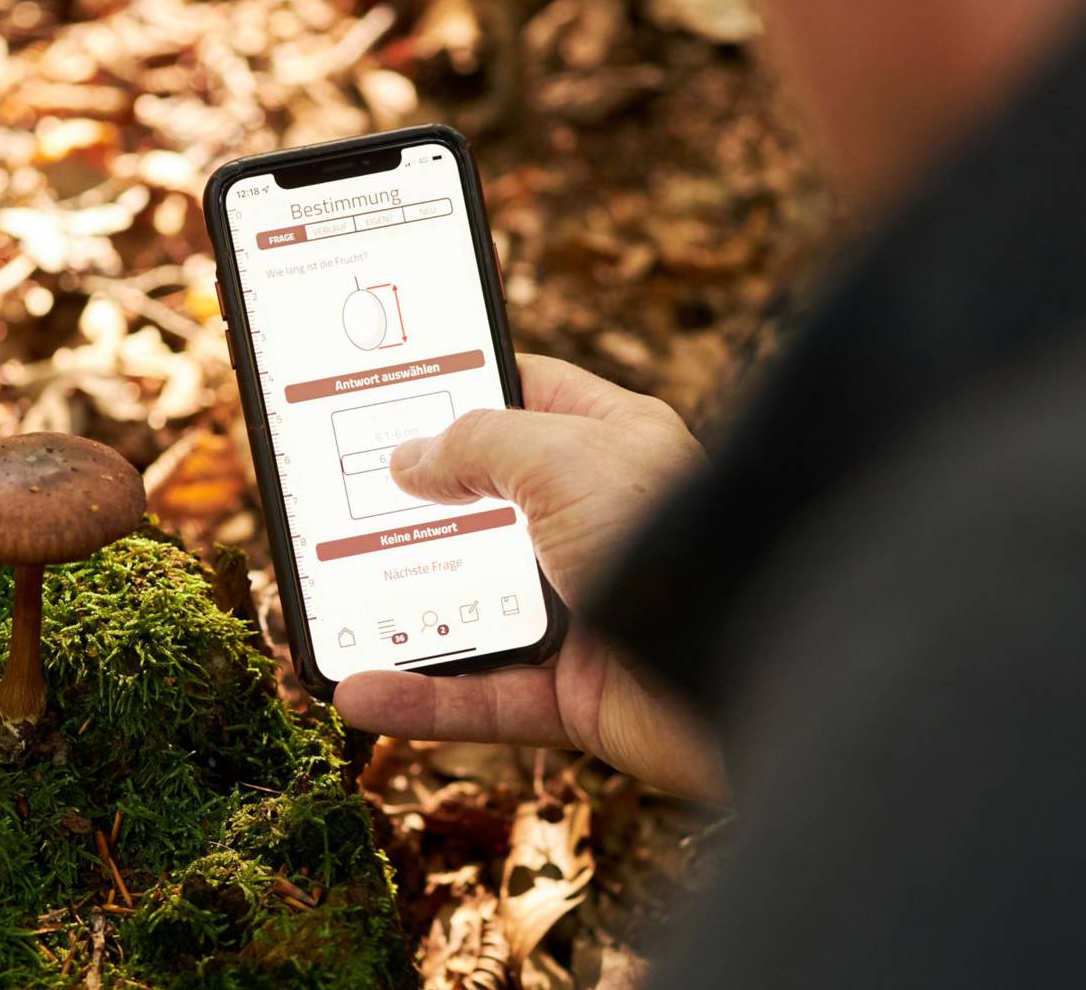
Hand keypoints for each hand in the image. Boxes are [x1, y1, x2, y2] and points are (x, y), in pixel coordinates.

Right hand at [333, 356, 728, 802]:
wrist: (762, 666)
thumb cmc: (673, 535)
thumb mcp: (563, 456)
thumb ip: (476, 444)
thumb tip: (408, 459)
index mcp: (611, 443)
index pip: (524, 396)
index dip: (457, 388)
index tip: (387, 389)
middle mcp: (595, 520)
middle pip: (482, 506)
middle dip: (409, 509)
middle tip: (332, 502)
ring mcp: (584, 607)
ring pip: (472, 605)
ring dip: (398, 609)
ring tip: (324, 603)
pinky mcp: (576, 693)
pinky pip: (482, 695)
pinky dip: (420, 697)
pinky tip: (356, 690)